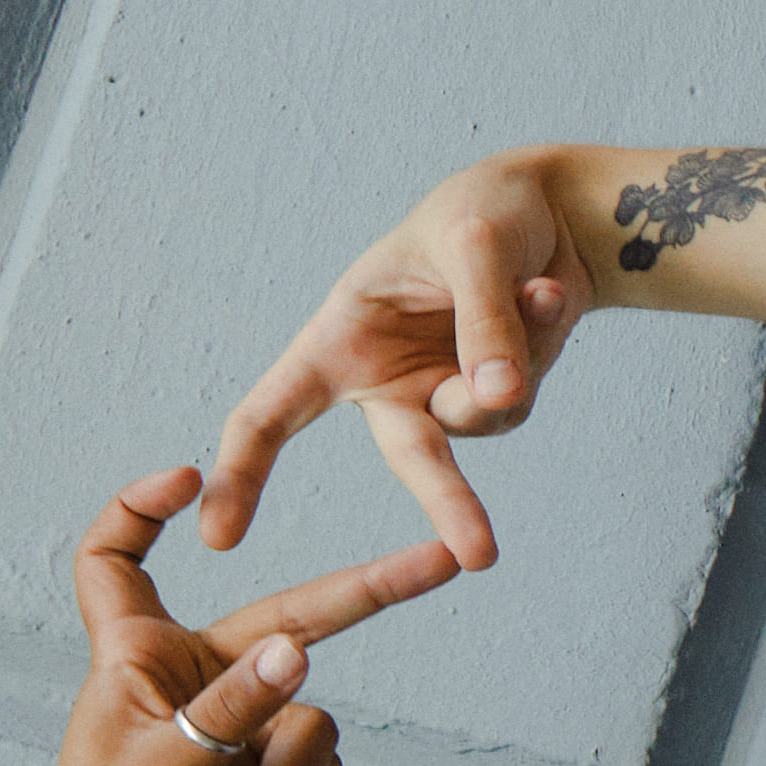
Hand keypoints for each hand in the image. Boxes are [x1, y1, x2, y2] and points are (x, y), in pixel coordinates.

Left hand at [28, 469, 461, 765]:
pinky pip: (316, 761)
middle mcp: (188, 676)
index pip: (117, 557)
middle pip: (288, 618)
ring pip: (308, 713)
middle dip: (366, 595)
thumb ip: (235, 705)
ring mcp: (234, 724)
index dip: (142, 509)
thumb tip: (300, 649)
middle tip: (442, 562)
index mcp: (133, 655)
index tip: (191, 478)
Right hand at [206, 156, 589, 565]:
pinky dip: (544, 338)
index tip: (216, 537)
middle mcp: (385, 381)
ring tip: (535, 288)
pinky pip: (525, 392)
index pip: (271, 414)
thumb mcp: (472, 245)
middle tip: (479, 555)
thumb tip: (498, 396)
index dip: (241, 473)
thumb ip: (483, 320)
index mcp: (339, 341)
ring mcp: (444, 395)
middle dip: (450, 502)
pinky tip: (549, 292)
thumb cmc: (481, 213)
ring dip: (517, 358)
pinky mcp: (499, 398)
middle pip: (412, 457)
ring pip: (487, 418)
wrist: (546, 211)